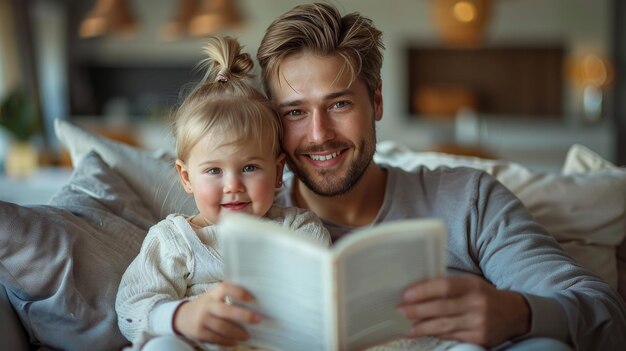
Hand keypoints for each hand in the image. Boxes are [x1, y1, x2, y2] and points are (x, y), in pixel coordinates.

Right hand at [173, 281, 261, 345]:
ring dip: (237, 333)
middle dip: (243, 316)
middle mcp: (207, 306)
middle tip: (258, 319)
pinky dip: (228, 341)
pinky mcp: (200, 333)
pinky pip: (216, 339)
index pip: (225, 288)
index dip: (238, 292)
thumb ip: (229, 295)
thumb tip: (254, 297)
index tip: (252, 298)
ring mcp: (202, 320)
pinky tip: (236, 341)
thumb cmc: (206, 305)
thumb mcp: (214, 296)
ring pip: (222, 328)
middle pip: (225, 311)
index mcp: (213, 294)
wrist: (182, 317)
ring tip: (248, 335)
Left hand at [398, 275, 529, 346]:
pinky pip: (451, 336)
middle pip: (441, 308)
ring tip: (407, 326)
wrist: (515, 314)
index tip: (406, 294)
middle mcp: (477, 304)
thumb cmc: (484, 295)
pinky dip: (435, 334)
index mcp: (472, 285)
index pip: (445, 287)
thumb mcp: (470, 283)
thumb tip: (417, 290)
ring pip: (444, 326)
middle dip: (417, 310)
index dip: (424, 291)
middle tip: (400, 311)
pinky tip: (422, 333)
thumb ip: (448, 286)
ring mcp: (478, 323)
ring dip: (422, 326)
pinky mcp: (479, 339)